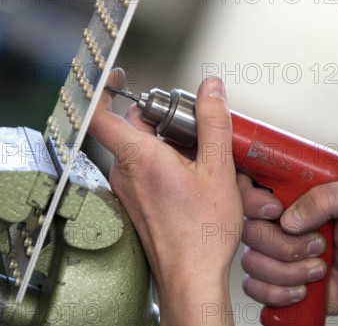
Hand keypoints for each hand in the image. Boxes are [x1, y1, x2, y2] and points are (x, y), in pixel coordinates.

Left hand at [89, 69, 242, 325]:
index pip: (102, 114)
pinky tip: (198, 176)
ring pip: (144, 149)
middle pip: (134, 127)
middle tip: (196, 123)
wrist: (193, 276)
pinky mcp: (138, 202)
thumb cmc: (202, 233)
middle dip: (164, 118)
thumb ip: (213, 123)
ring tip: (205, 156)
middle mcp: (127, 173)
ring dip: (171, 142)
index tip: (122, 77)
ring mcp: (130, 190)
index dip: (107, 90)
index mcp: (140, 159)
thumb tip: (211, 90)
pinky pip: (147, 169)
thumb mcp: (219, 169)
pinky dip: (169, 162)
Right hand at [240, 178, 337, 325]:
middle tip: (318, 246)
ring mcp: (269, 247)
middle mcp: (274, 215)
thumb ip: (329, 195)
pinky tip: (304, 290)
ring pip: (251, 260)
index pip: (248, 179)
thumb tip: (288, 219)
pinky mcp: (269, 278)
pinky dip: (279, 292)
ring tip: (320, 268)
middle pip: (247, 227)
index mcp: (291, 186)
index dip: (250, 196)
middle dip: (283, 244)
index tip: (275, 211)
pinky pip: (253, 287)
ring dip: (288, 271)